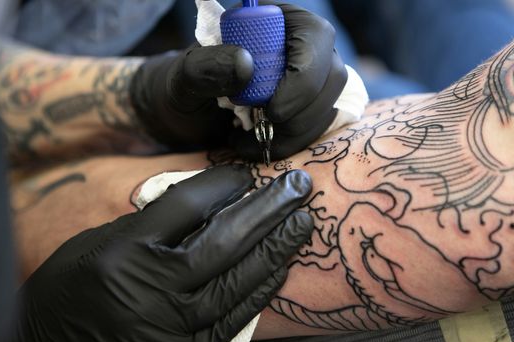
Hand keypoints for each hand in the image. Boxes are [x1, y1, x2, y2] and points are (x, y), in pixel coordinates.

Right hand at [11, 166, 313, 341]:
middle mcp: (150, 292)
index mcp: (122, 254)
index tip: (243, 173)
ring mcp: (172, 331)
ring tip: (301, 221)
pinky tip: (280, 266)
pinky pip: (235, 319)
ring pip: (239, 281)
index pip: (187, 206)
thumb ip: (148, 226)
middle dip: (267, 209)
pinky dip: (260, 290)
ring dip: (276, 248)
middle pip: (224, 241)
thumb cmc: (69, 296)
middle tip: (297, 185)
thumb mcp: (94, 246)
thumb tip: (206, 202)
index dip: (222, 184)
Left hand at [129, 2, 346, 159]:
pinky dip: (292, 145)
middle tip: (263, 128)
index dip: (303, 76)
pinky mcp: (307, 109)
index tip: (271, 110)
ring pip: (328, 106)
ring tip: (250, 142)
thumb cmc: (181, 89)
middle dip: (302, 112)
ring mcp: (309, 80)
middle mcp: (300, 47)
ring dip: (296, 133)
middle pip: (332, 75)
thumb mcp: (184, 78)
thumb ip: (206, 67)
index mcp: (276, 22)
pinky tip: (259, 147)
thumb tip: (246, 64)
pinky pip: (318, 128)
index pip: (314, 38)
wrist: (184, 116)